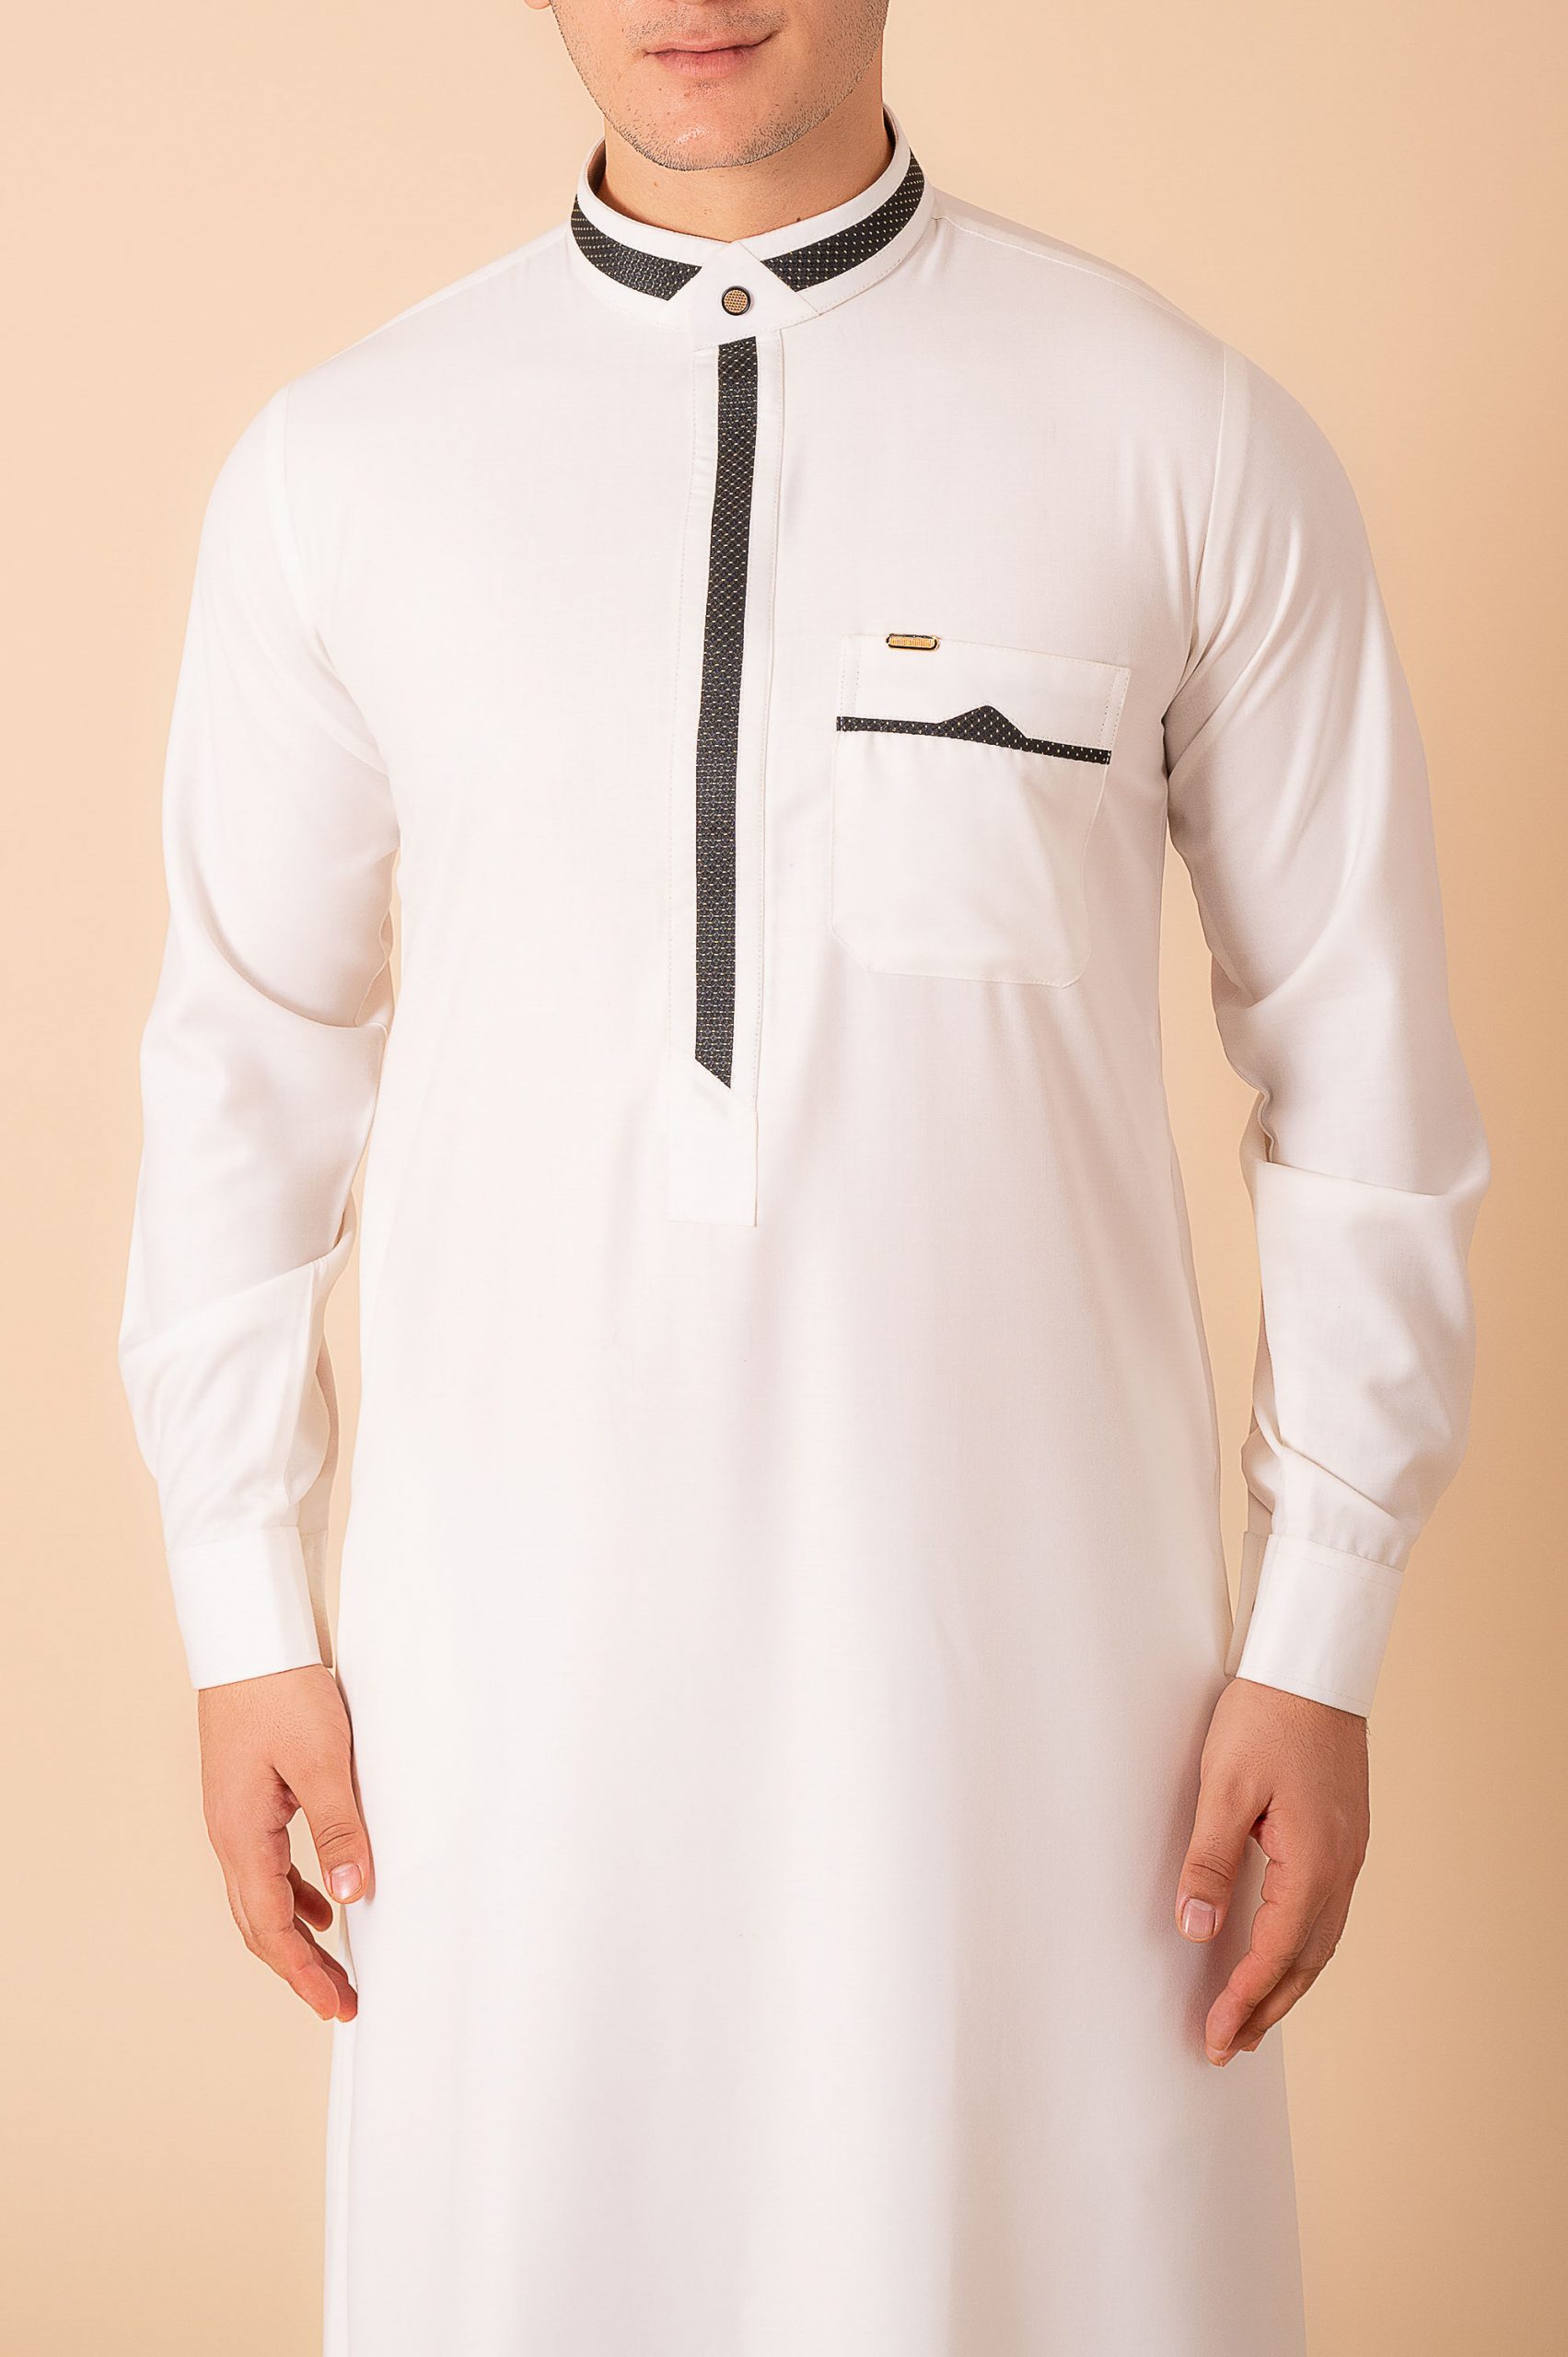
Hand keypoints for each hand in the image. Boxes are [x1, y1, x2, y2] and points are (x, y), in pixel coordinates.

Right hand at [197, 1662, 371, 2021]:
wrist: (246, 1640)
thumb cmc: (280, 1692)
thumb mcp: (321, 1761)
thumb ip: (338, 1829)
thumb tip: (351, 1895)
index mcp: (240, 1834)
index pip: (269, 1926)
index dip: (302, 1972)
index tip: (333, 2006)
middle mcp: (229, 1835)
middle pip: (260, 1923)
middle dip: (299, 1968)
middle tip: (340, 2003)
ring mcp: (234, 1818)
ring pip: (262, 1897)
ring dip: (297, 1936)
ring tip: (335, 1968)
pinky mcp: (247, 1799)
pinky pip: (268, 1865)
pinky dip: (295, 1894)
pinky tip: (324, 1901)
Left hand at [1175, 1676, 1368, 2063]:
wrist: (1312, 1665)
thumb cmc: (1266, 1716)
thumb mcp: (1224, 1787)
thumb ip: (1209, 1861)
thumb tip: (1197, 1928)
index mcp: (1313, 1863)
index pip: (1276, 1953)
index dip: (1244, 2000)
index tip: (1214, 2036)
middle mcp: (1341, 1867)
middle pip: (1306, 1961)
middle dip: (1266, 2008)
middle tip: (1228, 2046)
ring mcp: (1348, 1851)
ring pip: (1321, 1939)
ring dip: (1288, 1982)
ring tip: (1253, 2014)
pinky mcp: (1344, 1834)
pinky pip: (1326, 1911)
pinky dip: (1303, 1946)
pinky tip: (1282, 1950)